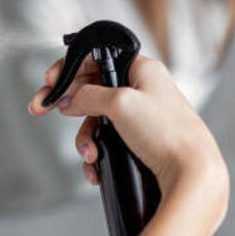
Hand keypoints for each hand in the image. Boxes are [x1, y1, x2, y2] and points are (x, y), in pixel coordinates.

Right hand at [28, 54, 226, 198]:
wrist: (192, 176)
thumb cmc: (167, 135)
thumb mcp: (120, 103)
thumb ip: (87, 95)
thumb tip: (69, 100)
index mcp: (143, 70)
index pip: (96, 59)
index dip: (69, 69)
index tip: (50, 82)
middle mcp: (143, 90)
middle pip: (91, 90)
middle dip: (68, 106)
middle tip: (41, 110)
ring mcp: (142, 116)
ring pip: (96, 120)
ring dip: (84, 138)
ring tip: (88, 154)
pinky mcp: (141, 141)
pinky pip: (107, 141)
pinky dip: (96, 152)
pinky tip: (94, 166)